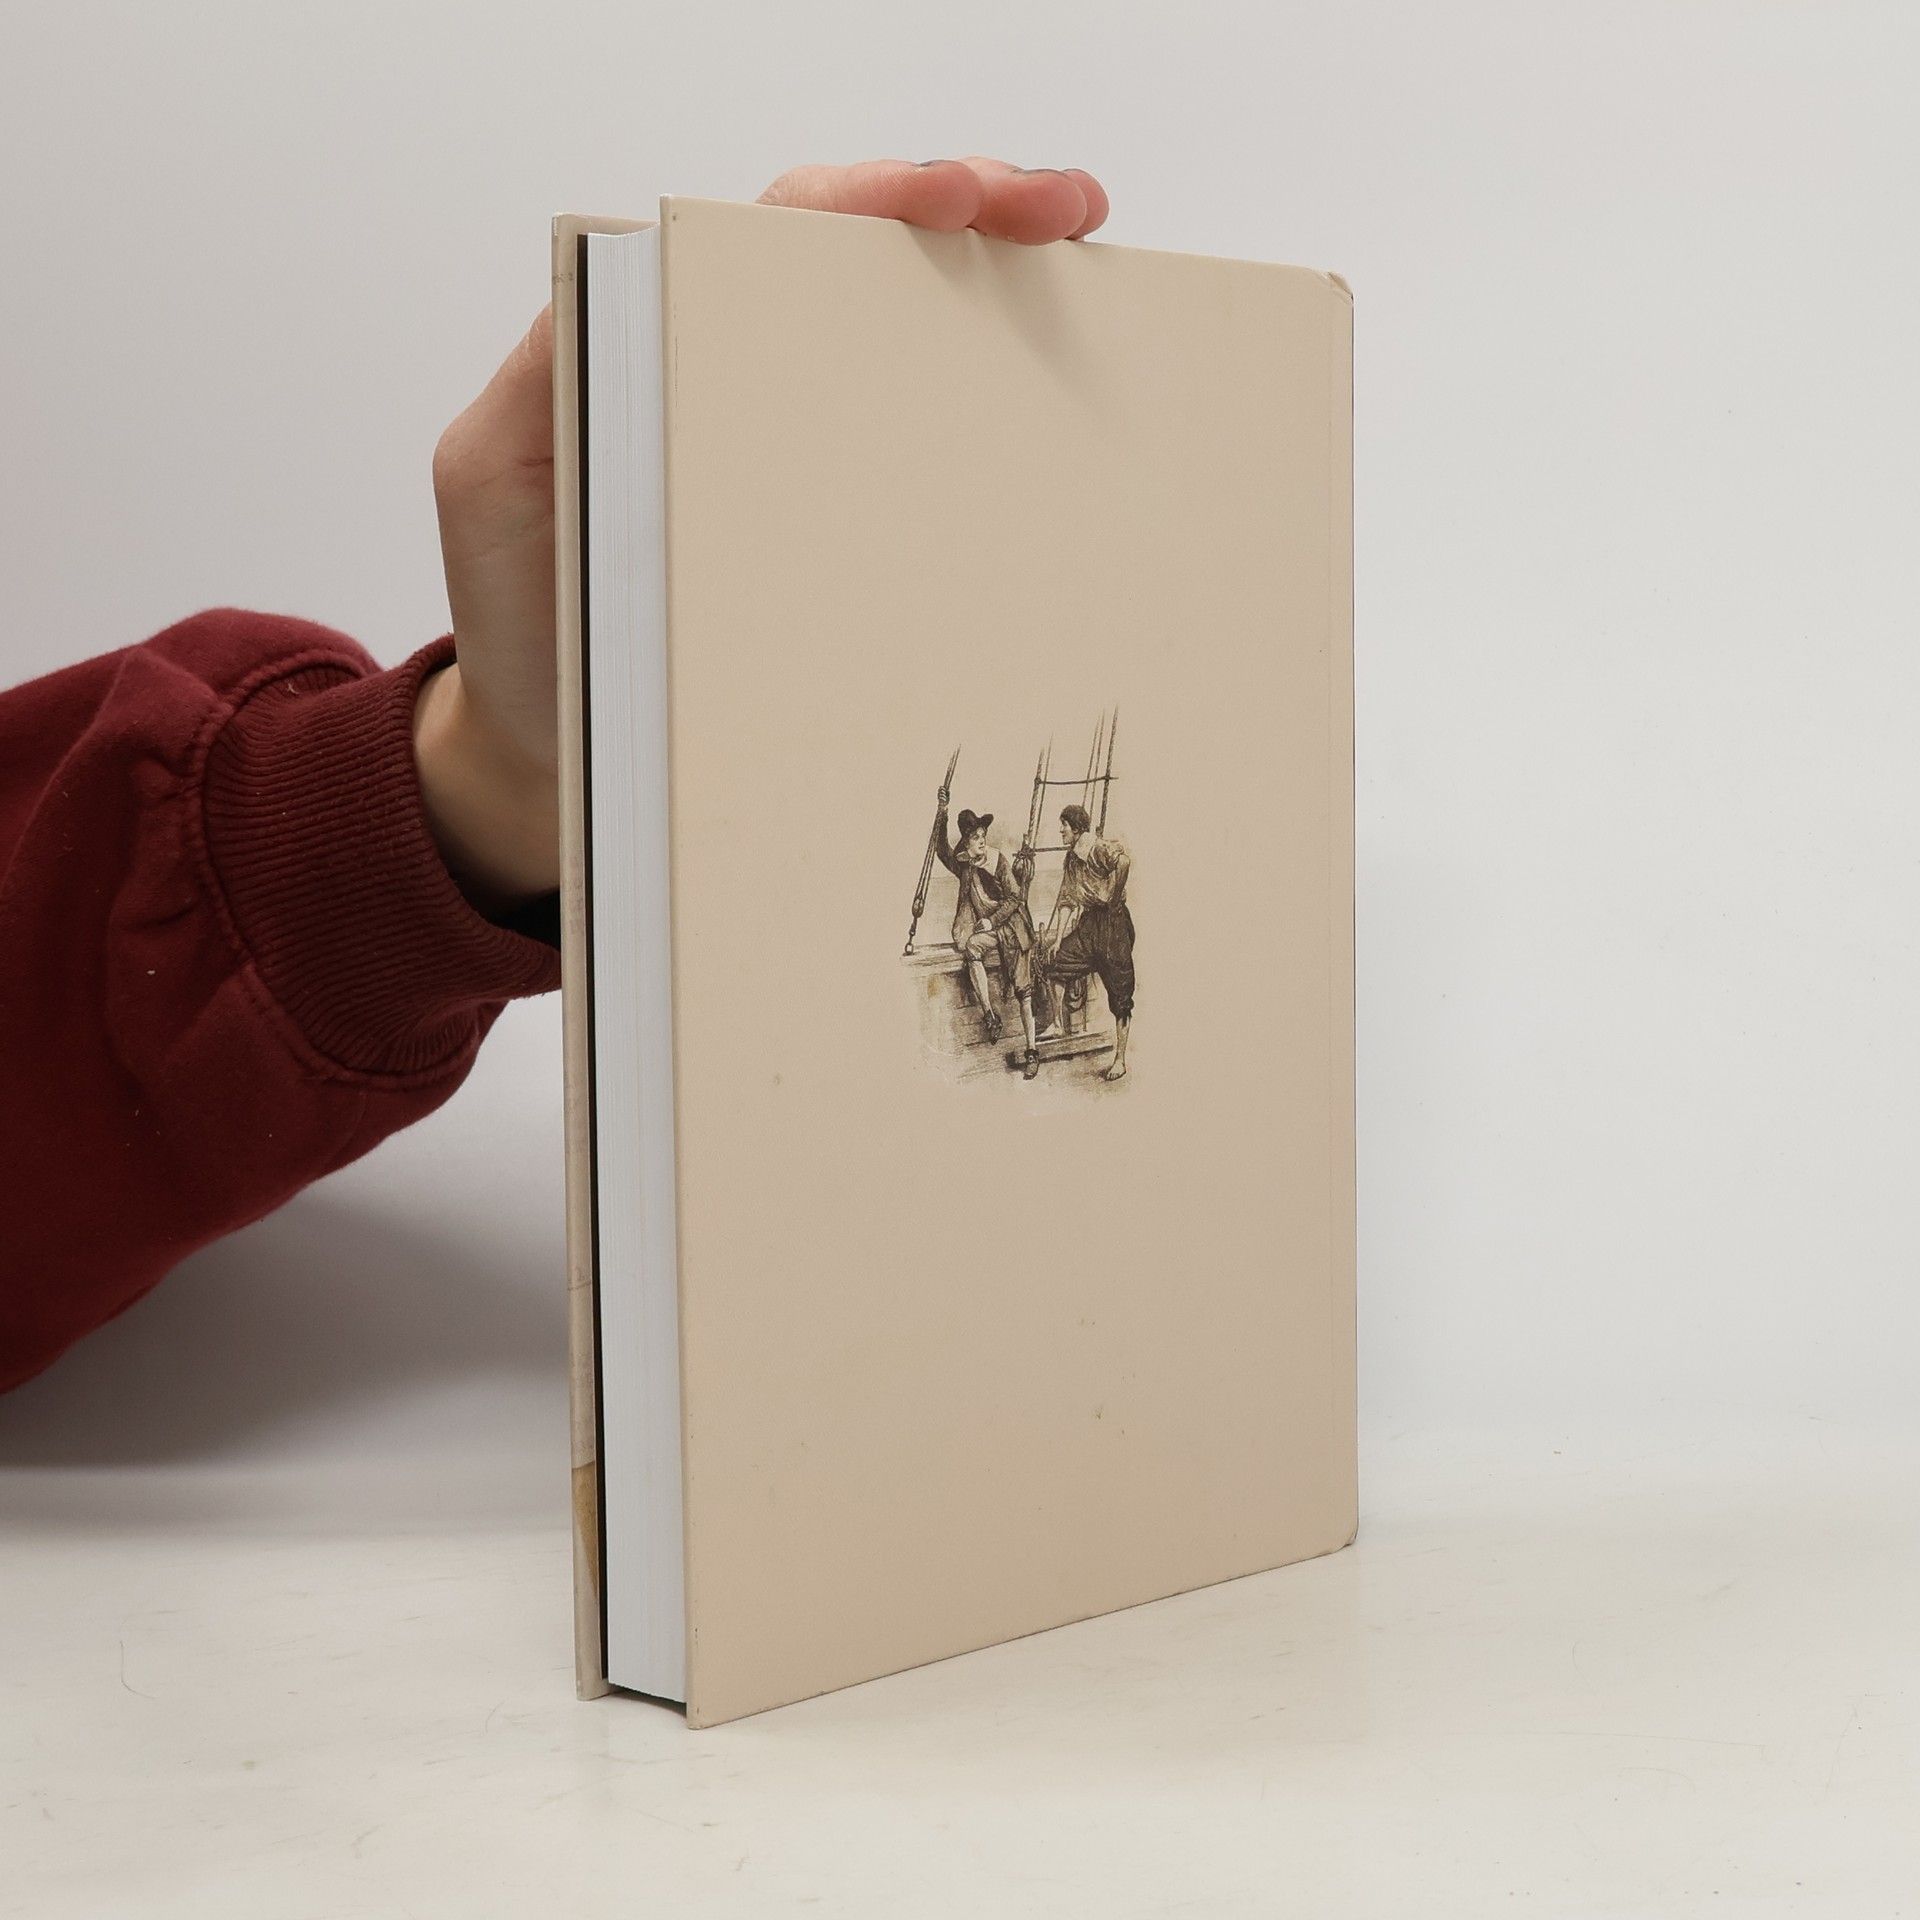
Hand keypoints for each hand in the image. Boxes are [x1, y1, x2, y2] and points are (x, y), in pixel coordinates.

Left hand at [418, 156, 1109, 909]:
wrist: (555, 758)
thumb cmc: (525, 627)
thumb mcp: (499, 479)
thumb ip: (547, 373)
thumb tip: (631, 269)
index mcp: (666, 341)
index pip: (781, 229)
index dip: (872, 194)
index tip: (953, 197)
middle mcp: (743, 375)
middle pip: (866, 258)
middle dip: (972, 209)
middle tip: (1064, 212)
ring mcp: (796, 453)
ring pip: (908, 341)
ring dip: (1001, 295)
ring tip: (1083, 272)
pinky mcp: (833, 531)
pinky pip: (919, 459)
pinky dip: (991, 417)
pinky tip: (1052, 404)